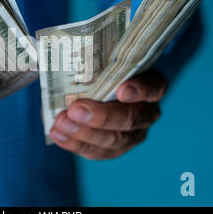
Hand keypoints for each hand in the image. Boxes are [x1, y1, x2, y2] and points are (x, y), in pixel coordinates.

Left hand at [50, 71, 166, 158]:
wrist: (99, 90)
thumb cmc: (104, 71)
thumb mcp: (106, 62)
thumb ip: (96, 63)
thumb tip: (68, 62)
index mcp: (152, 86)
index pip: (154, 88)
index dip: (140, 90)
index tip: (121, 90)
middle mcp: (148, 112)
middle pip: (131, 119)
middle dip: (101, 117)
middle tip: (76, 109)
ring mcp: (134, 134)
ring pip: (115, 140)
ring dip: (84, 133)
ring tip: (61, 123)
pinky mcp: (116, 149)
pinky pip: (98, 152)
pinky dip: (76, 144)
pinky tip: (58, 134)